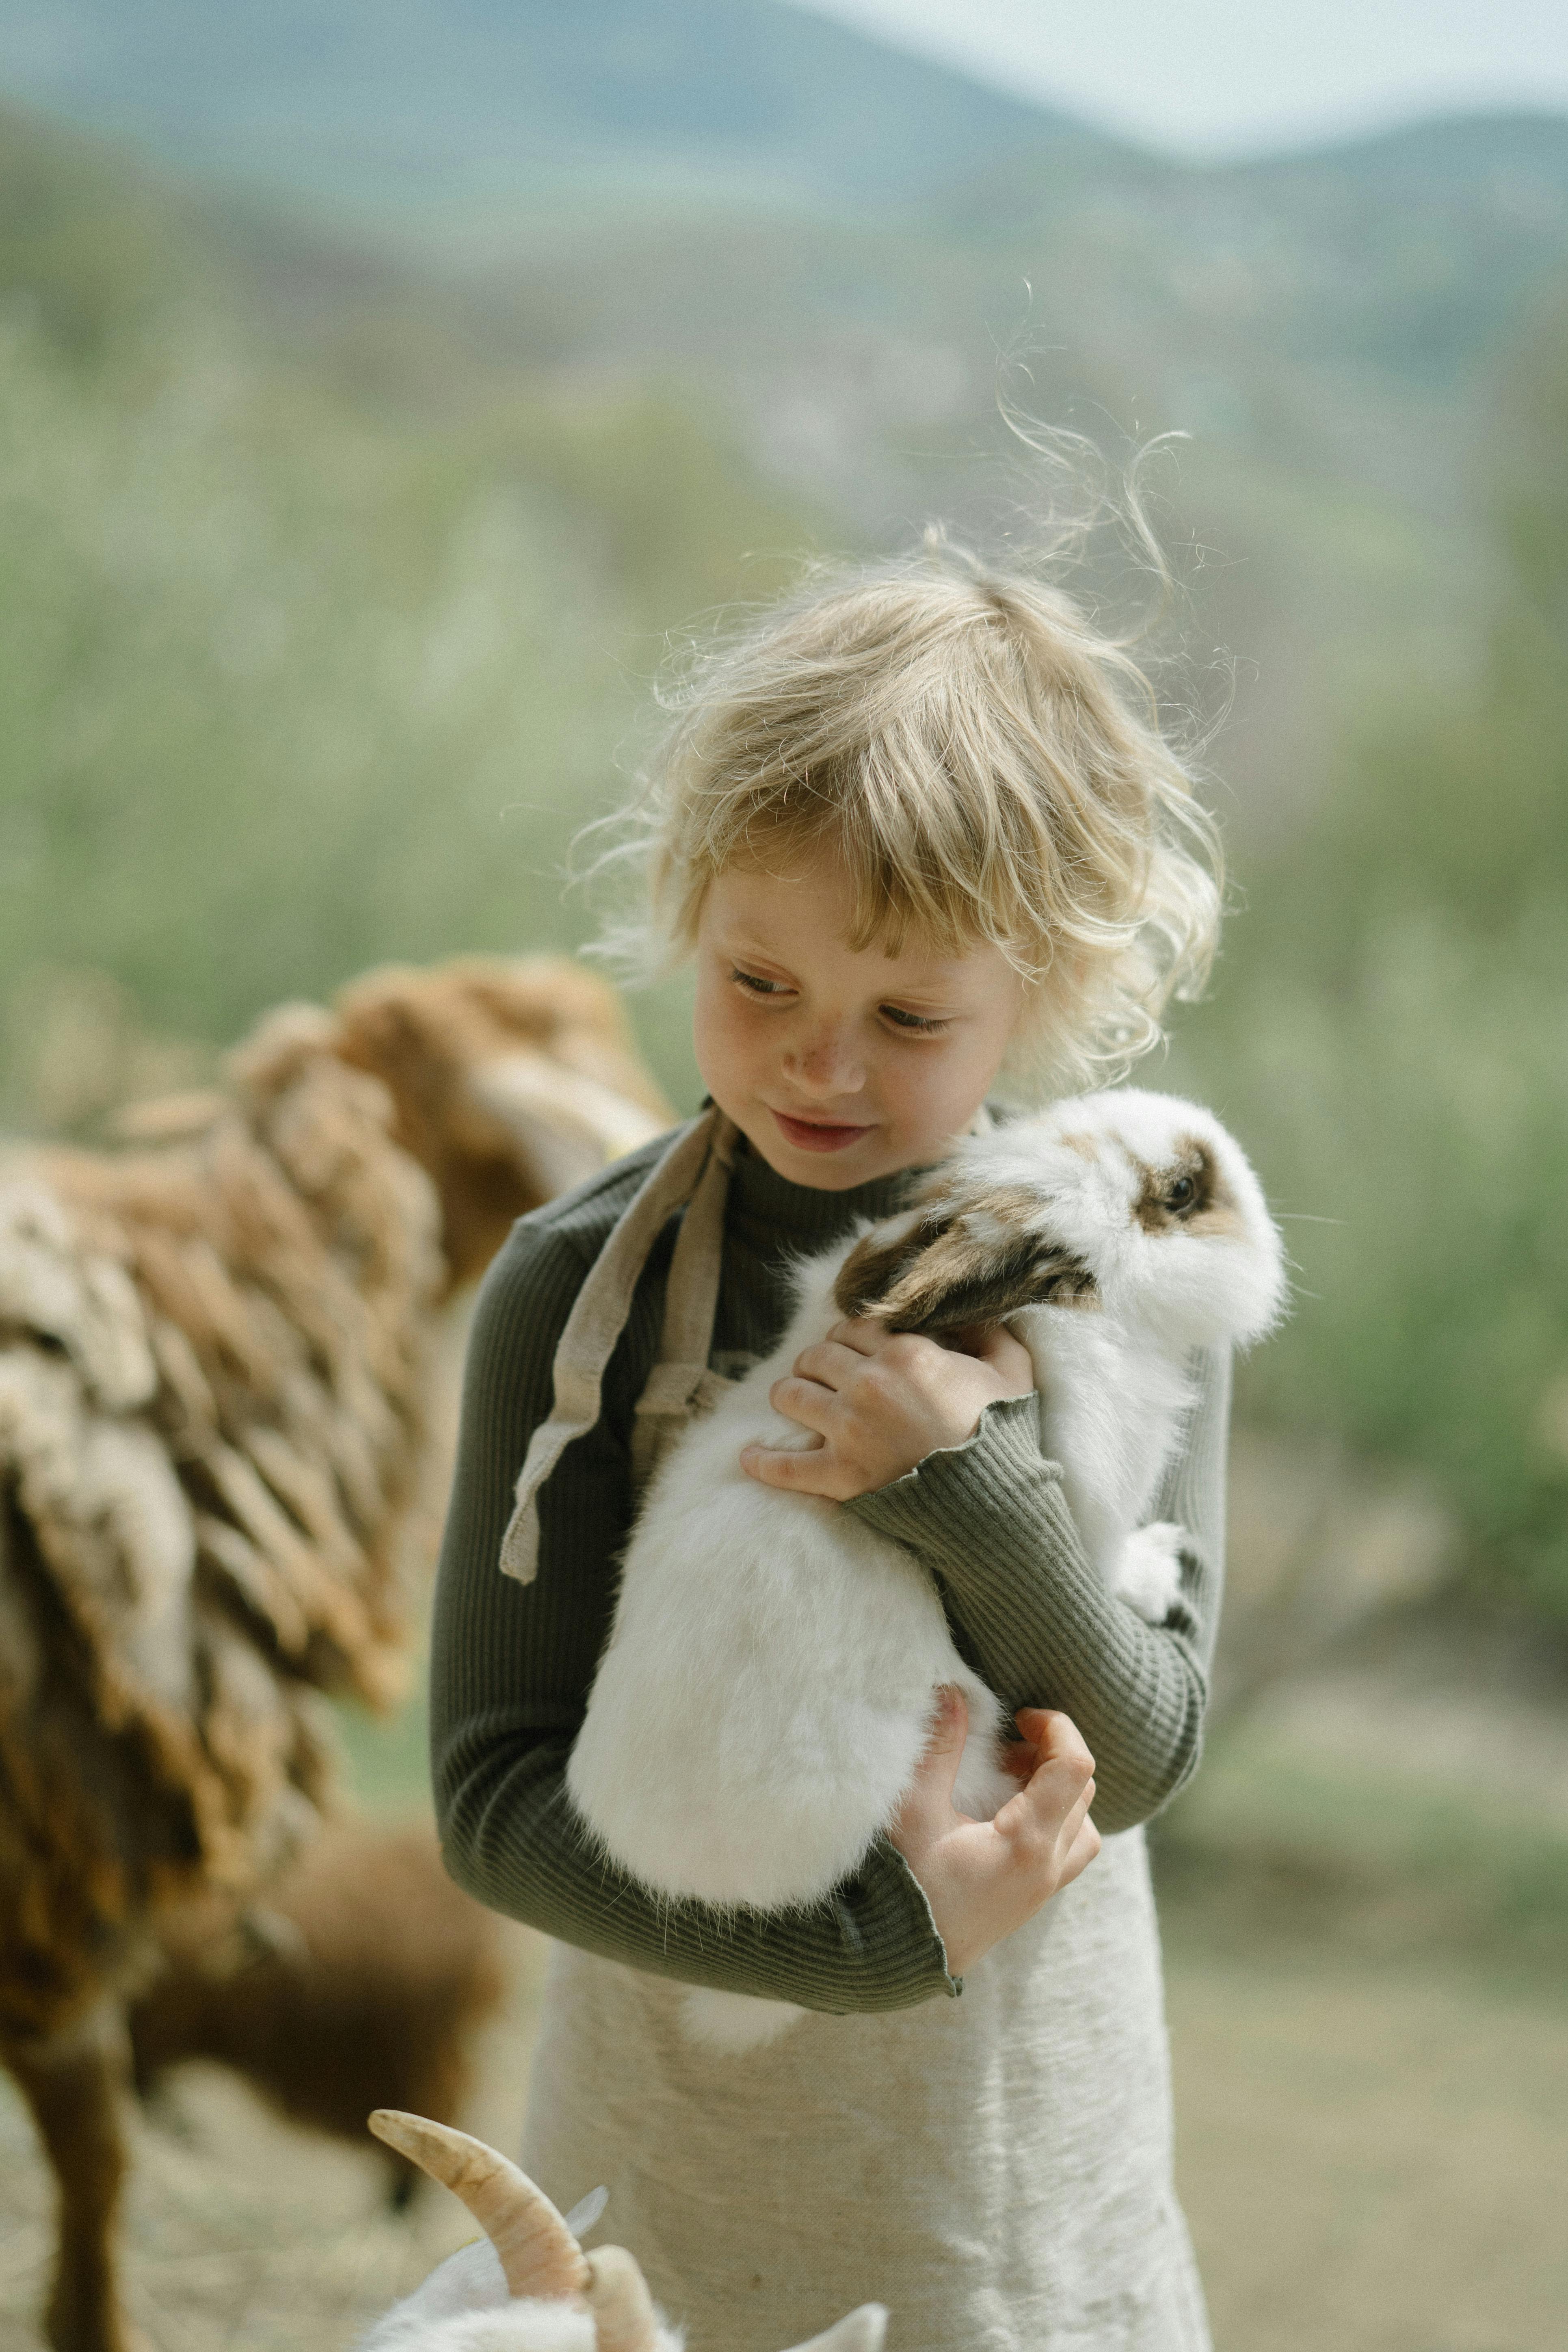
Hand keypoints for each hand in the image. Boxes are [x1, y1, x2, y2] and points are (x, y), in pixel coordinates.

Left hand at [740, 1317, 1033, 1501]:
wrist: (996, 1502)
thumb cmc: (1004, 1434)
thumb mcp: (1012, 1371)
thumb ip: (990, 1331)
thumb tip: (970, 1309)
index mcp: (908, 1353)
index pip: (854, 1326)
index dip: (849, 1335)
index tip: (852, 1347)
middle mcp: (871, 1384)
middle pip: (818, 1355)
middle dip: (817, 1361)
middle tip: (821, 1373)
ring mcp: (849, 1429)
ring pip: (791, 1394)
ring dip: (789, 1394)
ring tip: (792, 1400)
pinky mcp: (839, 1475)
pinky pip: (785, 1465)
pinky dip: (761, 1461)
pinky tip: (749, 1456)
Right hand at [887, 1692, 1099, 1977]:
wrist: (891, 1961)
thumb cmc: (900, 1885)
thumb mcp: (913, 1811)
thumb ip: (939, 1750)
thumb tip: (954, 1694)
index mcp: (1027, 1844)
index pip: (1075, 1768)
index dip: (1056, 1728)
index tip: (1018, 1715)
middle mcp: (1046, 1869)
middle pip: (1083, 1793)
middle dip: (1051, 1755)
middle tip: (1004, 1744)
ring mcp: (1042, 1890)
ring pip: (1084, 1827)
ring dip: (1058, 1791)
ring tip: (1009, 1778)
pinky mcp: (1029, 1901)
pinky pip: (1068, 1852)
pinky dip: (1053, 1821)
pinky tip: (1005, 1812)